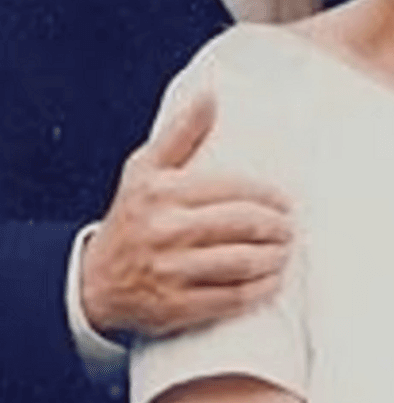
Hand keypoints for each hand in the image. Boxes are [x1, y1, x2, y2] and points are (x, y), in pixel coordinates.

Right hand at [80, 94, 291, 338]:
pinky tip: (272, 281)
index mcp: (163, 192)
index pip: (232, 189)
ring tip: (286, 250)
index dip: (267, 195)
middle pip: (242, 224)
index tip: (285, 199)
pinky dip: (259, 290)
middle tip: (290, 225)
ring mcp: (172, 271)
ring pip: (241, 262)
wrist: (94, 282)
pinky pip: (230, 298)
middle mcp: (166, 230)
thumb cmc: (130, 217)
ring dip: (273, 257)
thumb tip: (210, 96)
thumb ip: (181, 132)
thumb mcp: (145, 168)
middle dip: (276, 226)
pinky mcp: (177, 307)